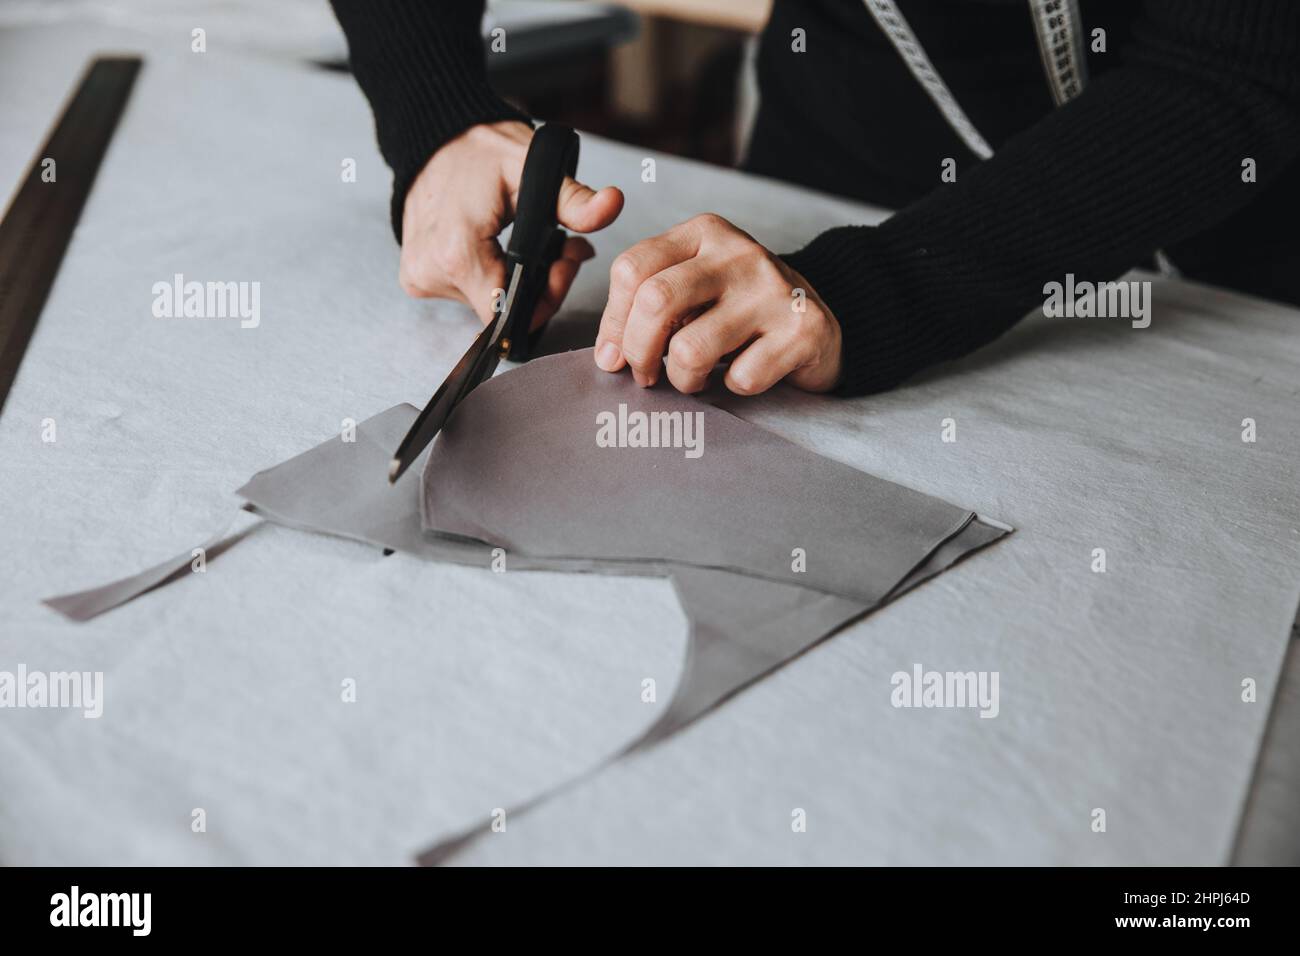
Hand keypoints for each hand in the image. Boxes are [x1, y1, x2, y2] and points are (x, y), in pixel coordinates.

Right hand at [399, 120, 624, 327]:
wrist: (433, 135)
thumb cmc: (480, 149)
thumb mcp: (533, 167)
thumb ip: (574, 199)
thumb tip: (612, 205)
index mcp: (457, 255)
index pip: (512, 314)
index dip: (548, 296)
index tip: (565, 261)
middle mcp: (432, 274)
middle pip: (503, 311)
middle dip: (541, 284)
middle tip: (562, 246)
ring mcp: (421, 278)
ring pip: (488, 304)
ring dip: (518, 280)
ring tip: (534, 241)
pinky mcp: (418, 276)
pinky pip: (468, 291)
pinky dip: (493, 275)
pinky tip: (504, 247)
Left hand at [593, 214, 841, 394]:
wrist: (822, 321)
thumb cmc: (743, 310)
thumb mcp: (697, 286)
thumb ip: (649, 305)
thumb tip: (608, 356)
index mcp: (704, 233)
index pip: (632, 269)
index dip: (612, 322)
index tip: (613, 355)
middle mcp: (739, 253)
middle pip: (655, 301)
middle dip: (638, 351)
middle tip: (646, 374)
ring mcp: (773, 290)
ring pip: (691, 348)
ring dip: (683, 378)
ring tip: (694, 378)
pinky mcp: (802, 329)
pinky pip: (740, 378)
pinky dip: (733, 387)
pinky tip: (744, 373)